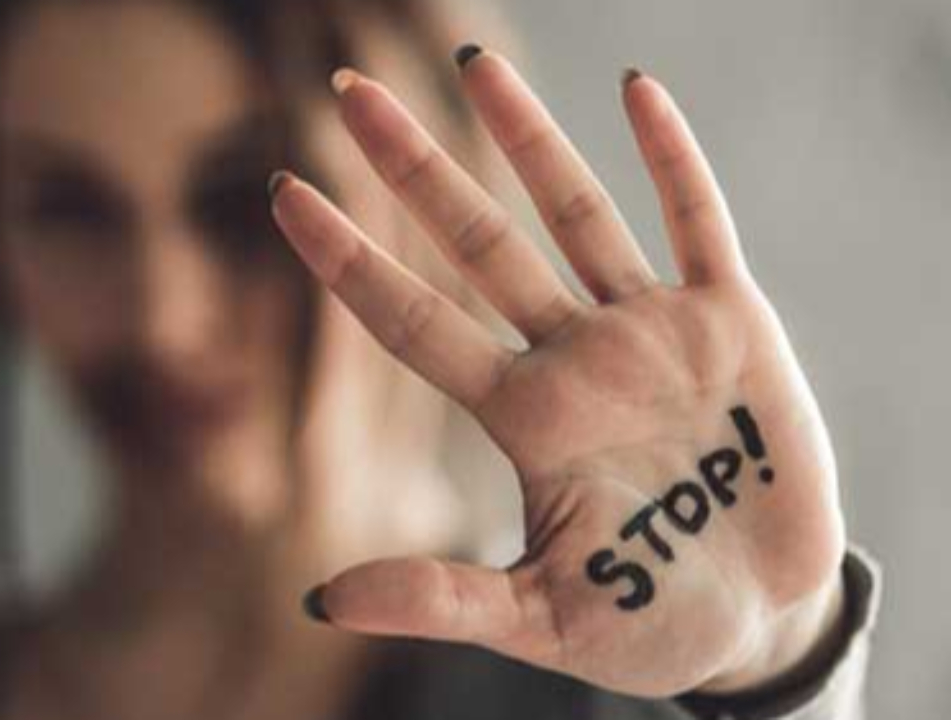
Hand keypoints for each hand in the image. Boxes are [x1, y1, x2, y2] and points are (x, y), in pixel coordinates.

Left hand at [269, 50, 846, 697]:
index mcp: (524, 419)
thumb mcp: (543, 621)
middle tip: (349, 91)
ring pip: (575, 213)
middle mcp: (574, 358)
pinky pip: (697, 224)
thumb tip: (320, 600)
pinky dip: (672, 159)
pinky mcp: (732, 325)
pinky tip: (637, 91)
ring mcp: (649, 333)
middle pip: (477, 242)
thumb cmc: (651, 625)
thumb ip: (443, 598)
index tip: (283, 191)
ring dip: (527, 138)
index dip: (347, 259)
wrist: (764, 619)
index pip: (412, 321)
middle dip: (414, 168)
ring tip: (474, 66)